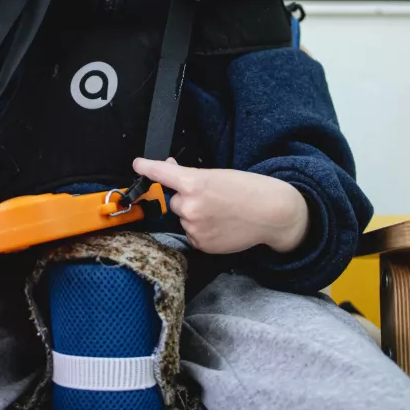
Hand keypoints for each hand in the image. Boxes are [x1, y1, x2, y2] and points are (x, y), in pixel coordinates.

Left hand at [132, 157, 308, 254]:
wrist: (272, 213)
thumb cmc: (248, 189)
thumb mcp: (217, 175)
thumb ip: (190, 175)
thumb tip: (170, 169)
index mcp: (194, 184)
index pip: (161, 174)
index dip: (147, 168)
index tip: (138, 164)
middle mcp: (189, 207)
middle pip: (174, 201)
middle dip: (186, 199)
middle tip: (211, 198)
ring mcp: (194, 228)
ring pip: (183, 219)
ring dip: (195, 215)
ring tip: (221, 213)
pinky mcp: (201, 244)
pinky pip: (192, 234)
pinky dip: (202, 230)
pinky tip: (220, 225)